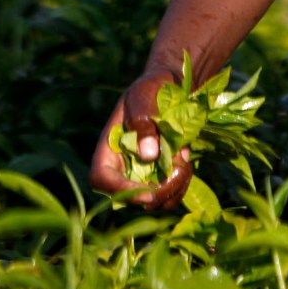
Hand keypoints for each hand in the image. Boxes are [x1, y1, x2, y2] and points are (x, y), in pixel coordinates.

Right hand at [89, 70, 192, 209]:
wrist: (170, 87)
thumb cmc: (150, 88)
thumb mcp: (143, 97)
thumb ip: (143, 123)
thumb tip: (148, 155)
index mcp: (109, 149)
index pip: (101, 179)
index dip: (121, 189)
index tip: (148, 191)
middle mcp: (121, 167)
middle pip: (130, 197)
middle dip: (158, 191)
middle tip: (181, 169)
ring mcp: (141, 175)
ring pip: (154, 201)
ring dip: (174, 188)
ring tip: (185, 160)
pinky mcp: (160, 177)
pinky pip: (170, 194)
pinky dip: (182, 184)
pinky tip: (186, 162)